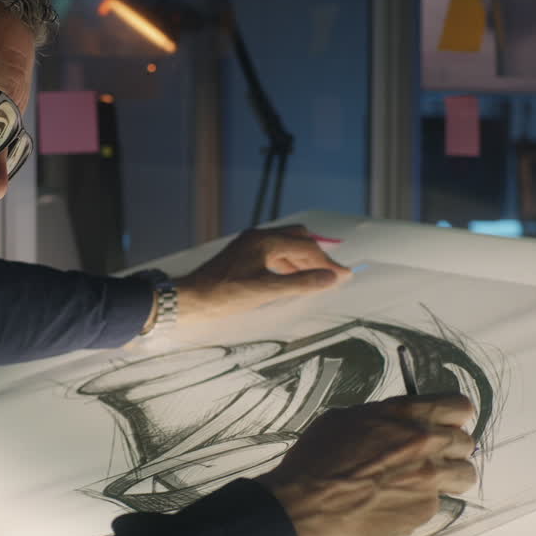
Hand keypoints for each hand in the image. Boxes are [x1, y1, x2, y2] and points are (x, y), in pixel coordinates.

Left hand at [172, 225, 351, 324]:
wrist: (190, 298)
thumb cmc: (224, 295)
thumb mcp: (267, 291)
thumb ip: (301, 283)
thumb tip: (331, 278)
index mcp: (265, 241)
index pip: (306, 247)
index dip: (327, 263)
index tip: (345, 276)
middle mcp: (258, 236)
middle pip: (298, 238)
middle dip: (317, 256)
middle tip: (332, 275)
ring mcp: (249, 244)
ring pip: (285, 246)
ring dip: (303, 260)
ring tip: (316, 279)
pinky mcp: (242, 254)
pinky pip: (273, 253)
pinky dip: (288, 264)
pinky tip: (291, 279)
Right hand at [255, 393, 477, 535]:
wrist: (305, 508)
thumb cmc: (315, 463)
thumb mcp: (343, 420)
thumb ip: (382, 419)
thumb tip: (396, 423)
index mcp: (404, 414)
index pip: (458, 406)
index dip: (453, 416)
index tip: (445, 423)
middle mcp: (424, 443)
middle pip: (465, 441)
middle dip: (449, 448)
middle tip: (427, 456)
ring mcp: (429, 478)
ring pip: (465, 474)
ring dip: (448, 477)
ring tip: (420, 483)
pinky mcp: (424, 510)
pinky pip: (438, 502)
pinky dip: (421, 502)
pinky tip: (394, 504)